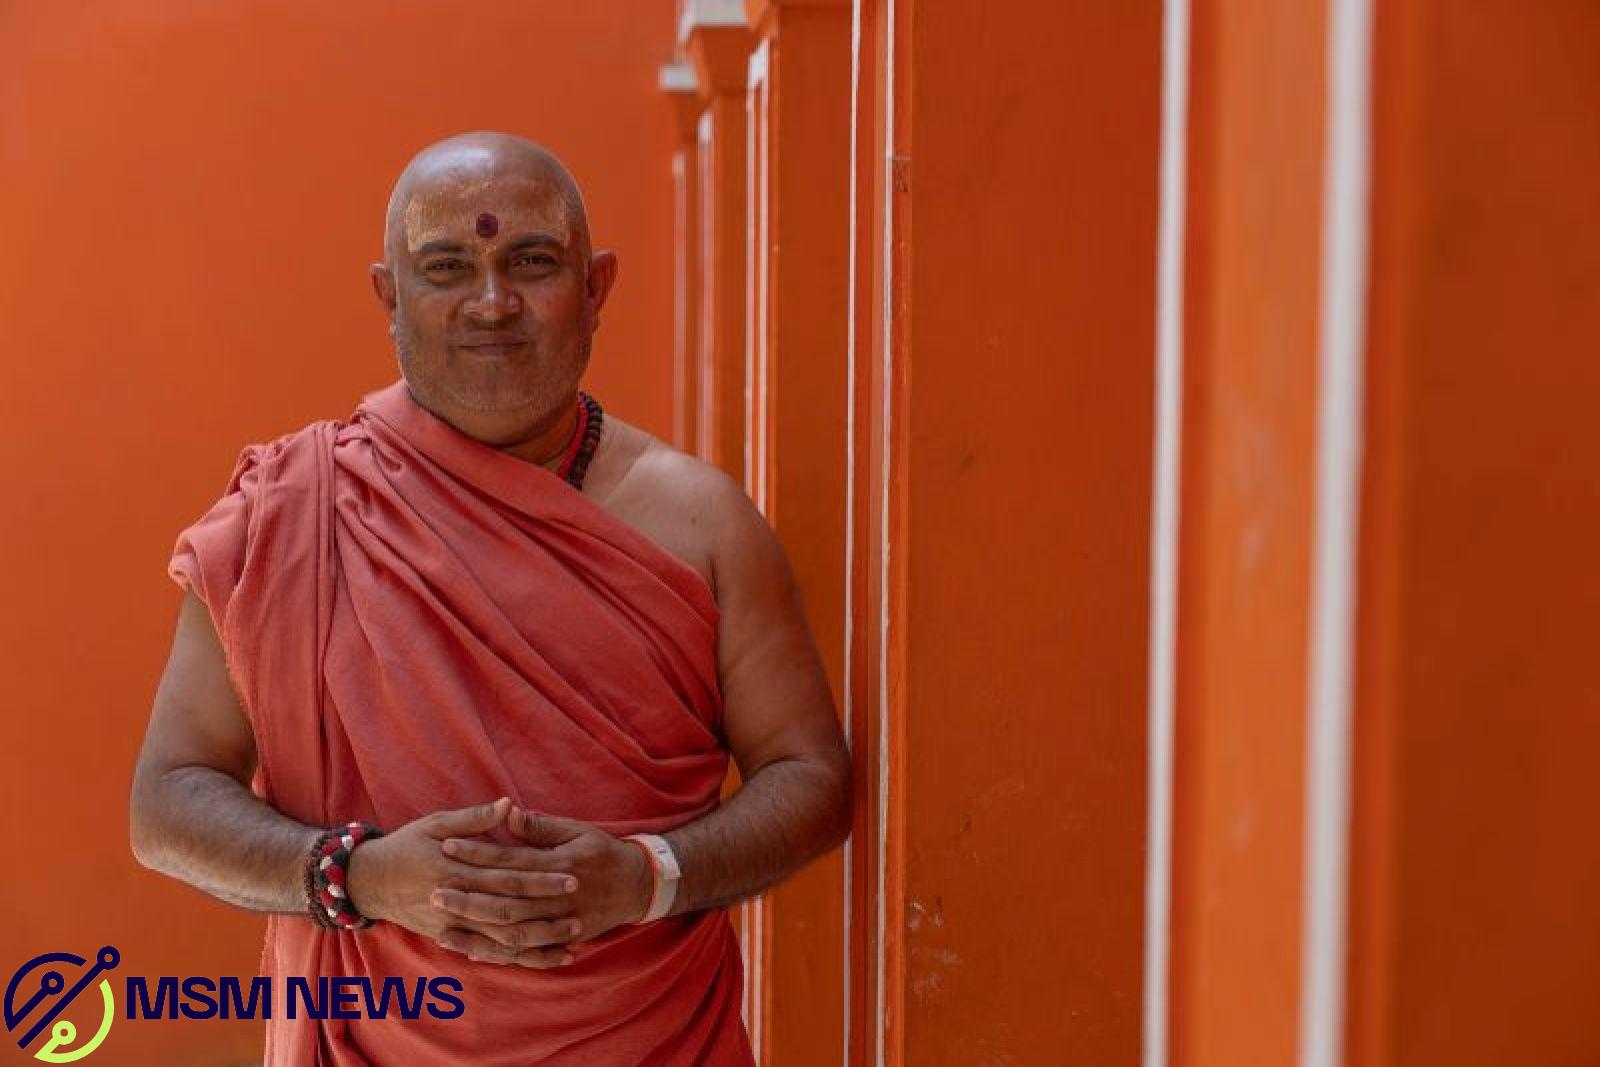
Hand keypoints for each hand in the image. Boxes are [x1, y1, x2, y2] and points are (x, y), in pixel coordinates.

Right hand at [344, 798, 579, 951]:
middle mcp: (456, 903)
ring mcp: (452, 926)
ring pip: (502, 941)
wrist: (367, 881)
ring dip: (539, 941)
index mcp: (456, 870)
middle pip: (510, 912)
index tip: (571, 875)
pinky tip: (545, 957)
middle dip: (548, 912)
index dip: (541, 878)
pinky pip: (489, 954)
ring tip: (573, 939)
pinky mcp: (450, 939)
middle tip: (581, 907)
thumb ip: (474, 819)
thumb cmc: (404, 846)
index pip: (507, 876)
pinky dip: (519, 958)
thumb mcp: (435, 823)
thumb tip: (509, 804)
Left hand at [431, 805, 654, 968]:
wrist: (639, 886)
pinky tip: (470, 950)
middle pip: (506, 899)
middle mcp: (557, 895)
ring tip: (443, 927)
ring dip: (477, 930)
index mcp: (559, 862)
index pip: (510, 858)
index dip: (478, 852)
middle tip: (434, 892)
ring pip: (512, 930)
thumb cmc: (604, 852)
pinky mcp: (562, 939)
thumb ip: (542, 827)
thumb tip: (510, 812)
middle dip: (469, 897)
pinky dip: (498, 952)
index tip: (448, 846)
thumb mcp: (578, 831)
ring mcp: (560, 921)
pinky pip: (525, 950)